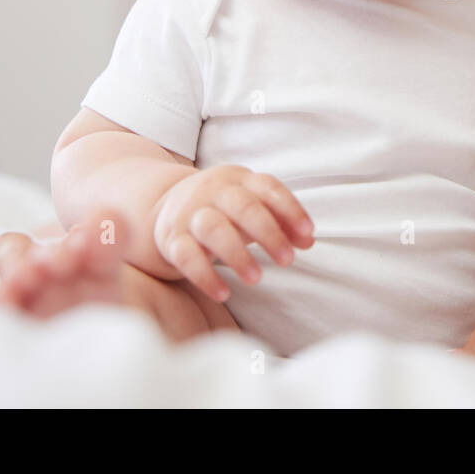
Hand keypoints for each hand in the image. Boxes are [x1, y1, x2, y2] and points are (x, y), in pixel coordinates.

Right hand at [152, 165, 314, 302]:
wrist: (166, 205)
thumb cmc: (225, 210)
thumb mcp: (252, 207)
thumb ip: (282, 222)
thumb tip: (308, 240)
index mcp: (240, 180)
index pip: (269, 187)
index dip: (291, 209)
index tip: (308, 234)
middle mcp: (214, 192)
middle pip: (243, 206)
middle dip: (268, 233)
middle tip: (288, 260)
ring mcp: (190, 213)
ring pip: (213, 229)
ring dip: (237, 254)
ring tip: (257, 278)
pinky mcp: (171, 238)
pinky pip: (186, 256)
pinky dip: (205, 276)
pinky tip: (224, 293)